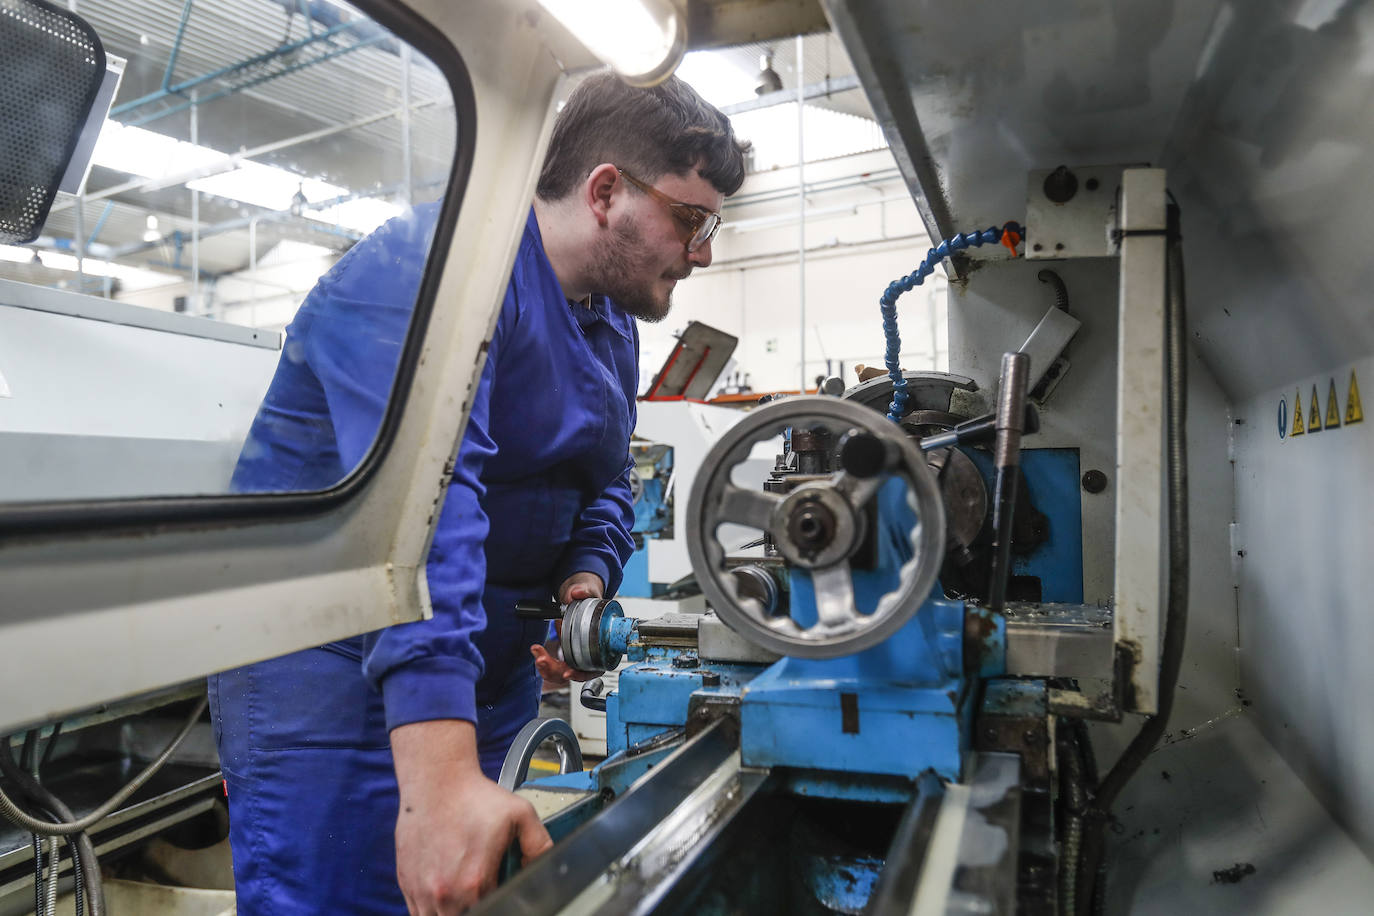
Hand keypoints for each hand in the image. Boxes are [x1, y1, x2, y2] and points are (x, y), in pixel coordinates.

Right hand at [392, 720, 551, 913]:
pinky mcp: (407, 883)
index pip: (494, 911)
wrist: (436, 781)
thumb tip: (548, 866)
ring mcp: (422, 891)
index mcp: (474, 882)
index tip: (500, 890)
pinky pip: (419, 912)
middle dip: (479, 907)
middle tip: (484, 887)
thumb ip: (539, 845)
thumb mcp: (520, 814)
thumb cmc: (473, 797)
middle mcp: (445, 893)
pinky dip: (433, 908)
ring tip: (465, 889)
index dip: (501, 904)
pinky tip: (445, 887)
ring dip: (454, 911)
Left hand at [530, 573, 605, 682]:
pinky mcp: (562, 654)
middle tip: (543, 660)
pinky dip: (543, 659)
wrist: (580, 598)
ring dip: (546, 667)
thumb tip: (577, 592)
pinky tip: (536, 650)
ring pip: (559, 672)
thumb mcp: (590, 593)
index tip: (568, 673)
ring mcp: (573, 657)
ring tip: (537, 652)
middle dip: (555, 669)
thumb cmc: (590, 600)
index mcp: (599, 648)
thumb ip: (585, 591)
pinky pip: (552, 665)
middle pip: (571, 672)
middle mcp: (586, 656)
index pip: (592, 670)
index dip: (580, 674)